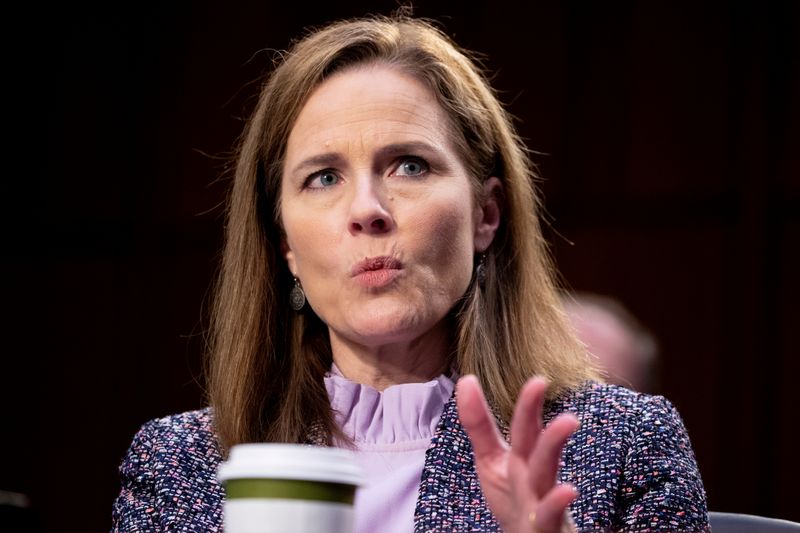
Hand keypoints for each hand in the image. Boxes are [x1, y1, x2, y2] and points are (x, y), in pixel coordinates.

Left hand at [456, 375, 579, 532]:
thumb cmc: (514, 497)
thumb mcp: (491, 459)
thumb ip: (479, 424)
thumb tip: (466, 380)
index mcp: (522, 457)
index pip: (525, 428)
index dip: (528, 405)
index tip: (538, 379)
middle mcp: (536, 475)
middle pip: (539, 448)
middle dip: (546, 419)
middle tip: (553, 393)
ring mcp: (542, 501)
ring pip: (547, 474)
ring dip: (554, 447)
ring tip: (567, 420)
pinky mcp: (545, 527)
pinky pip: (551, 517)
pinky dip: (557, 504)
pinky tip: (566, 490)